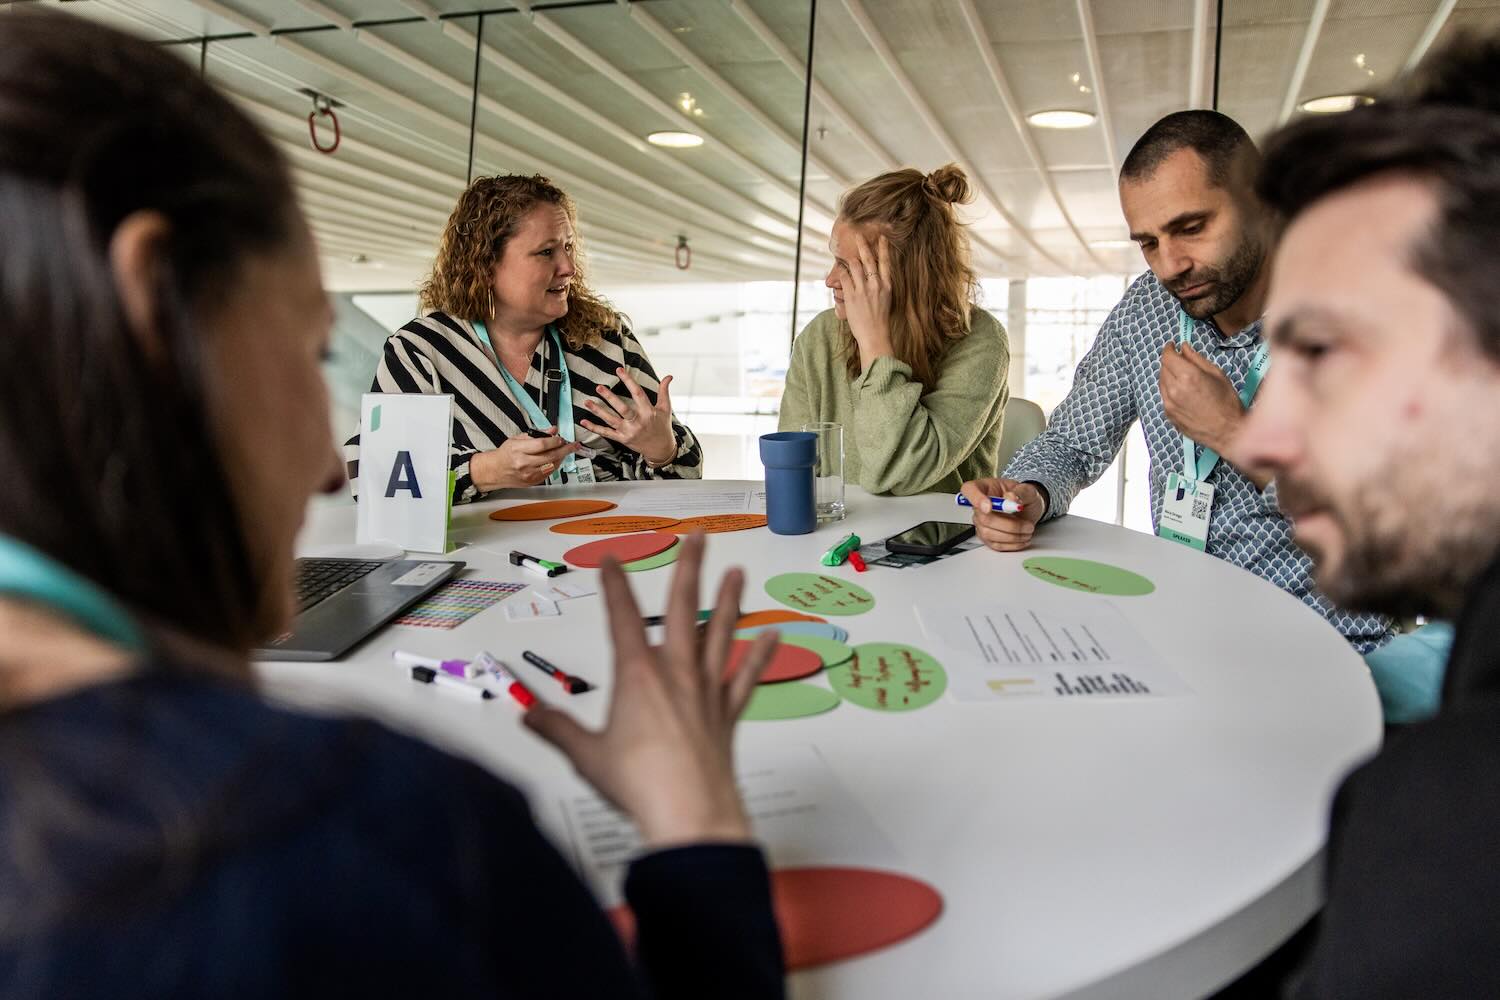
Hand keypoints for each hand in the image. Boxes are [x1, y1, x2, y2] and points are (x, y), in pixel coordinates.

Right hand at [470, 427, 579, 489]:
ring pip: (552, 466)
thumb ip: (536, 434)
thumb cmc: (505, 454)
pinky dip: (555, 466)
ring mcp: (528, 474)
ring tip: (565, 451)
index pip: (542, 445)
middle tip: (573, 445)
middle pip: (550, 456)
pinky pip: (549, 474)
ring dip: (561, 458)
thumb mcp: (517, 439)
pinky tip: (556, 460)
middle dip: (564, 450)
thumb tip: (552, 430)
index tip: (562, 439)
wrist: (496, 470)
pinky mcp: (532, 482)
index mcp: (518, 450)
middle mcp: (523, 463)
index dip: (555, 441)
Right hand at [525, 534, 778, 847]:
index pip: (621, 618)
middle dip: (689, 568)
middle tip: (699, 538)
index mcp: (637, 677)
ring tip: (737, 572)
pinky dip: (761, 656)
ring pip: (720, 634)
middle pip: (683, 608)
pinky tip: (773, 636)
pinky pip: (747, 677)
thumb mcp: (585, 756)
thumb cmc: (640, 786)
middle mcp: (675, 674)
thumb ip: (557, 730)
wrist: (690, 815)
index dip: (615, 585)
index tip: (612, 560)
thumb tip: (529, 715)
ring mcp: (706, 691)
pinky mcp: (728, 714)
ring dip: (729, 600)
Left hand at [580, 368, 677, 465]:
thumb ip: (664, 391)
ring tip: (587, 401)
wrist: (661, 449)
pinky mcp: (622, 439)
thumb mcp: (665, 408)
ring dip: (598, 411)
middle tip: (599, 387)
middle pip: (622, 408)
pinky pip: (606, 433)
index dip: (628, 381)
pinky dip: (594, 428)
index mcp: (648, 412)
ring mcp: (629, 432)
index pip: (637, 393)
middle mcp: (638, 422)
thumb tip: (669, 376)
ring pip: (611, 420)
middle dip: (610, 398)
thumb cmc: (663, 426)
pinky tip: (584, 421)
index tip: (619, 370)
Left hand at [843, 230, 894, 369]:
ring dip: (849, 258)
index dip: (884, 249)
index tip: (882, 238)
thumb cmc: (880, 320)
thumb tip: (874, 277)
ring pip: (855, 266)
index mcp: (887, 285)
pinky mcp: (851, 296)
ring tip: (845, 253)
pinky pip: (844, 277)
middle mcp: (876, 285)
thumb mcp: (886, 300)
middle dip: (863, 245)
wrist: (875, 336)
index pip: (886, 263)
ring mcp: (863, 289)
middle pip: (869, 259)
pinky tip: (838, 268)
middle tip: (858, 235)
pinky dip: (841, 272)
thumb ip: (881, 286)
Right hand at [961, 478, 1044, 551]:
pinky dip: (1012, 544)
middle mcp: (979, 505)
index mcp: (984, 487)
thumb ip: (1020, 492)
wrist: (1028, 508)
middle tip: (1027, 525)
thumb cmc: (1023, 496)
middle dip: (1008, 525)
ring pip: (989, 533)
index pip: (970, 490)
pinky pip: (995, 544)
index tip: (989, 507)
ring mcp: (981, 522)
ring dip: (1012, 536)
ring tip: (1027, 531)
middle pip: (983, 518)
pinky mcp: (987, 536)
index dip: (976, 499)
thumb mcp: (1027, 490)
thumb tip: (1011, 499)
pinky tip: (1022, 539)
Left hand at [1159, 343, 1243, 452]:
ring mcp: (1169, 403)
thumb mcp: (1216, 374)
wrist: (1227, 431)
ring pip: (1161, 382)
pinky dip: (1169, 389)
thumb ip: (1196, 358)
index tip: (1172, 346)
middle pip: (1163, 368)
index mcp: (1188, 376)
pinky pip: (1164, 395)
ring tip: (1183, 376)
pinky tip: (1182, 391)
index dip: (1168, 349)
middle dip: (1170, 362)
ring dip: (1168, 375)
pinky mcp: (1168, 414)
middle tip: (1180, 361)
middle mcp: (1174, 389)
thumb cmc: (1227, 402)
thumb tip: (1183, 347)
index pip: (1167, 357)